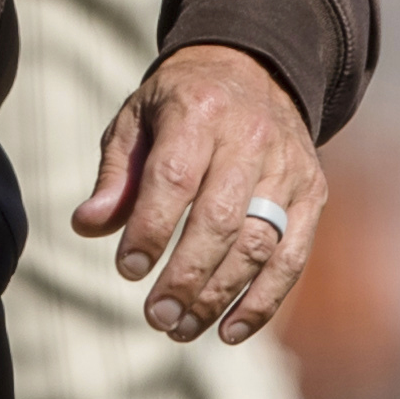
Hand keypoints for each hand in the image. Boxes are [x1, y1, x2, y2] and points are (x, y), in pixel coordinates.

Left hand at [75, 42, 324, 346]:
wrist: (254, 67)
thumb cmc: (182, 103)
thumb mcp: (138, 119)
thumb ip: (115, 175)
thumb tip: (86, 226)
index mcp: (199, 111)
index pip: (174, 178)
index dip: (150, 229)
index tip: (127, 270)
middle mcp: (250, 138)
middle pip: (221, 219)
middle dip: (186, 277)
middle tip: (156, 316)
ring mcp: (288, 167)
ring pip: (258, 245)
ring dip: (218, 297)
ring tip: (180, 329)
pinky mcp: (313, 193)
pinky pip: (292, 257)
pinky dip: (263, 301)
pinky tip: (229, 331)